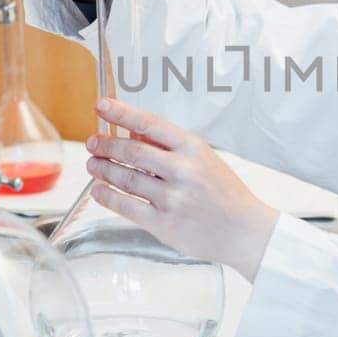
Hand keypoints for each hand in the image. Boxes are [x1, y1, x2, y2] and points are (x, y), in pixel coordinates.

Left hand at [84, 98, 279, 282]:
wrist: (244, 231)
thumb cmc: (224, 194)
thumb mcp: (204, 159)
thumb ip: (169, 147)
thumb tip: (132, 131)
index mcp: (193, 148)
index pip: (150, 123)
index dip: (121, 112)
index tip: (101, 105)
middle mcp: (182, 170)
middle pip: (132, 151)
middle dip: (106, 145)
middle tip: (93, 143)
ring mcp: (172, 198)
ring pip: (126, 178)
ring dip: (103, 169)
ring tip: (93, 165)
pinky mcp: (164, 223)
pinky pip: (126, 206)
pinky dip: (107, 196)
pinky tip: (100, 190)